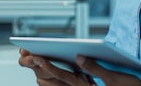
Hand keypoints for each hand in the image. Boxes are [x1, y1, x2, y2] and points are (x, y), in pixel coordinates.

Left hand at [18, 48, 140, 85]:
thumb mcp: (113, 78)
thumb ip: (95, 68)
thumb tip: (79, 57)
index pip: (63, 76)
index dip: (48, 66)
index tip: (36, 57)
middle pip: (56, 81)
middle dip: (40, 69)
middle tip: (27, 58)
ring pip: (59, 85)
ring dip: (45, 75)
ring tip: (33, 64)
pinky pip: (68, 84)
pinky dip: (56, 79)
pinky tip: (49, 72)